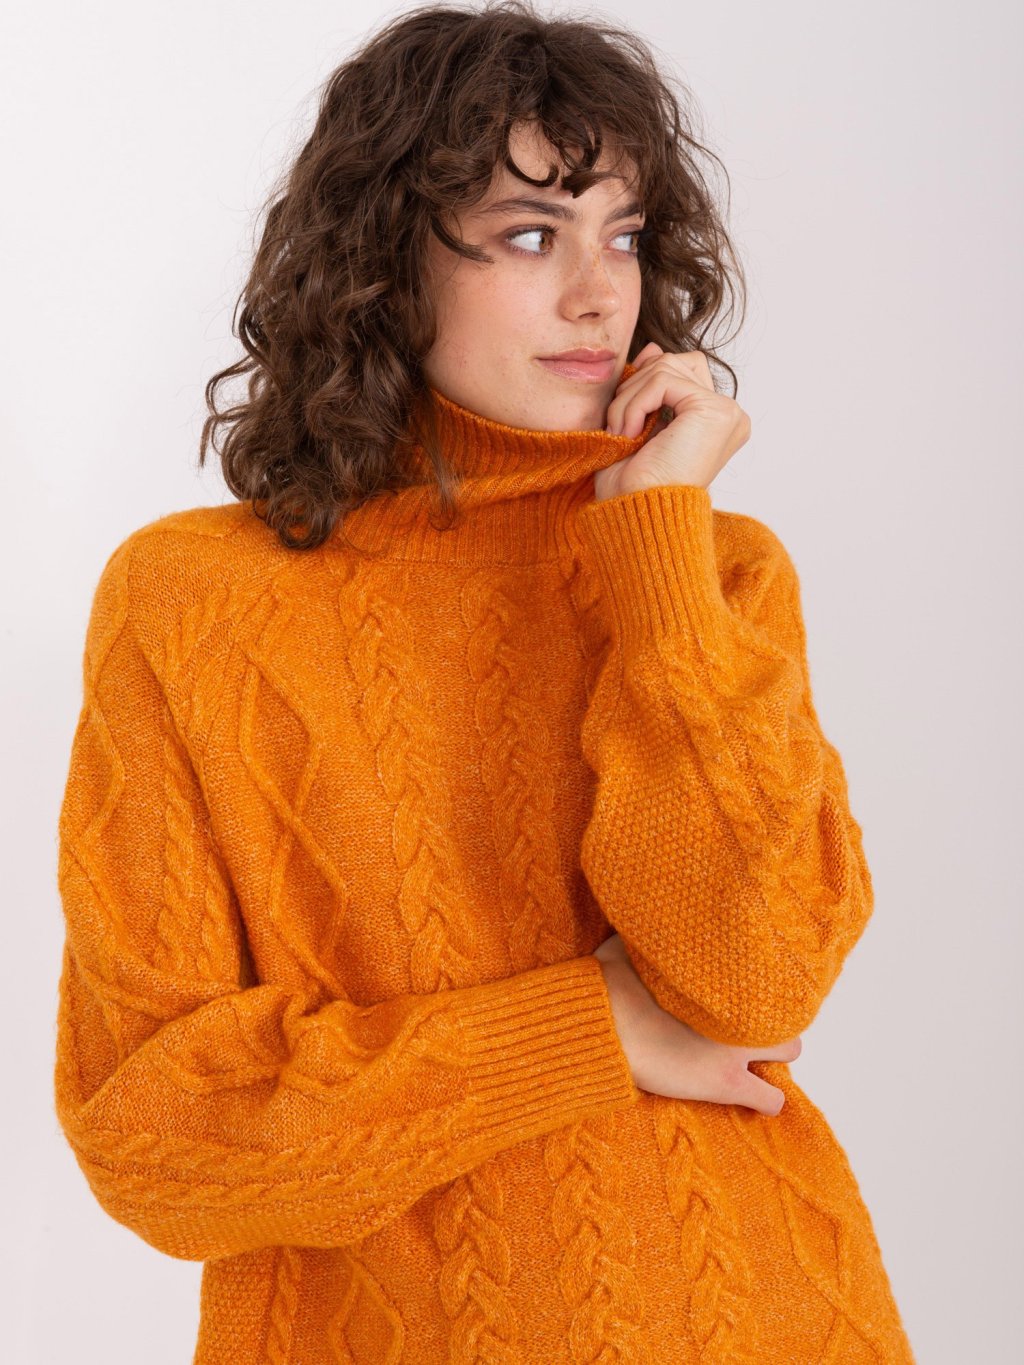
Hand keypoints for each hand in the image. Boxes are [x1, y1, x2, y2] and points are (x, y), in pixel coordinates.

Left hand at [593, 342, 750, 500]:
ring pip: (665, 367)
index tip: (622, 414)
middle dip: (635, 388)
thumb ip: (650, 386)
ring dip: (629, 398)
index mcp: (714, 420)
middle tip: (618, 429)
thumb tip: (653, 347)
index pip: (679, 370)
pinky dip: (634, 403)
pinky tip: (630, 434)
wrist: (638, 517)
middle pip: (674, 362)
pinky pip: (663, 380)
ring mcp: (726, 412)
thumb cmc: (633, 486)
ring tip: (622, 434)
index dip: (644, 380)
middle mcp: (728, 415)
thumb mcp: (638, 424)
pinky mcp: (715, 411)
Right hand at [593, 932, 800, 1114]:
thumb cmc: (612, 980)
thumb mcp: (634, 944)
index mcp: (725, 973)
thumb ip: (655, 939)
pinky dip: (766, 1100)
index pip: (768, 971)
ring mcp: (737, 1048)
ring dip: (775, 1054)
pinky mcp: (726, 1083)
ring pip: (792, 1051)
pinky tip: (754, 1098)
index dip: (754, 984)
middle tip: (750, 1022)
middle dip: (774, 1015)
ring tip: (754, 1057)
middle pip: (789, 1006)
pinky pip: (771, 1099)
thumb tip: (649, 920)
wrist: (607, 1023)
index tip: (741, 990)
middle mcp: (740, 1008)